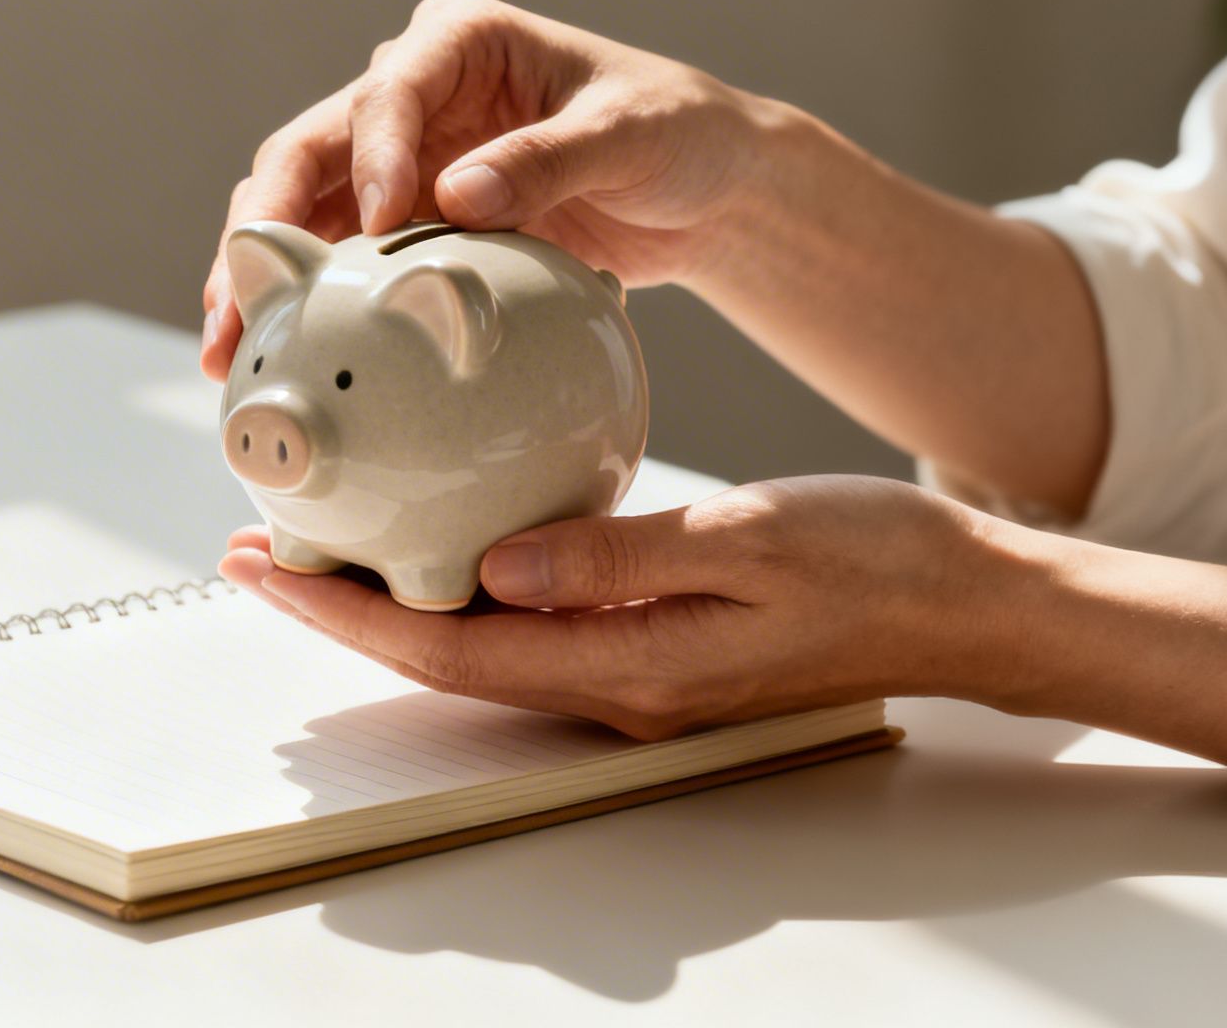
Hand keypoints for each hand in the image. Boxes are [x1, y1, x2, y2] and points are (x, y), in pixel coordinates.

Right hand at [201, 0, 784, 380]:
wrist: (697, 188)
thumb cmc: (673, 134)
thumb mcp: (628, 136)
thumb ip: (547, 161)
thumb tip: (454, 197)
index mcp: (459, 43)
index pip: (388, 90)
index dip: (371, 154)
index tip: (380, 224)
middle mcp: (409, 96)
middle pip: (307, 154)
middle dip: (264, 228)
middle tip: (238, 303)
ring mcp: (397, 164)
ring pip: (300, 215)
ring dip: (258, 279)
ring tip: (227, 347)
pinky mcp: (404, 229)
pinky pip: (338, 266)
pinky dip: (305, 310)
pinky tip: (274, 361)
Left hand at [217, 477, 990, 738]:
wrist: (965, 605)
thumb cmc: (877, 562)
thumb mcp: (751, 538)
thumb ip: (620, 556)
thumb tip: (500, 567)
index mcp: (630, 666)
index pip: (451, 647)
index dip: (347, 615)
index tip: (267, 568)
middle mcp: (617, 688)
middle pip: (444, 656)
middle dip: (344, 612)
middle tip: (261, 552)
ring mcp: (634, 676)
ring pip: (478, 647)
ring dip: (392, 603)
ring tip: (322, 546)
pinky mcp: (652, 650)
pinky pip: (528, 630)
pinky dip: (462, 592)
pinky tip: (442, 544)